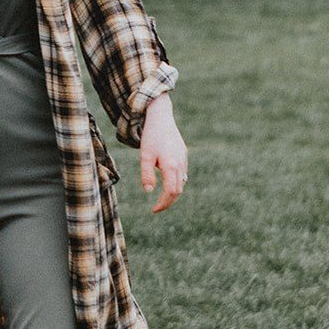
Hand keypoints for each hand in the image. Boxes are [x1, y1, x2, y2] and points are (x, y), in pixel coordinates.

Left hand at [139, 96, 187, 212]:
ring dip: (173, 192)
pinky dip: (176, 181)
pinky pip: (182, 173)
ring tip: (162, 197)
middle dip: (168, 201)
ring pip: (181, 182)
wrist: (161, 117)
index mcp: (171, 166)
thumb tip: (149, 191)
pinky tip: (168, 182)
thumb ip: (146, 174)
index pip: (171, 192)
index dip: (163, 203)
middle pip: (178, 190)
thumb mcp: (145, 156)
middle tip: (157, 207)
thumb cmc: (151, 137)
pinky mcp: (184, 154)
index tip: (154, 210)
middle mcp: (180, 164)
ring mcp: (184, 159)